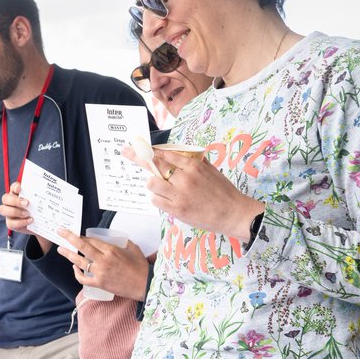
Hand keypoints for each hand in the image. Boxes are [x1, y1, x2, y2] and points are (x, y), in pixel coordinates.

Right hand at [0, 181, 52, 251]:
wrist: (43, 226)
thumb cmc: (42, 211)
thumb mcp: (43, 202)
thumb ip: (43, 195)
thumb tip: (53, 186)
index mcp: (18, 194)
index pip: (13, 187)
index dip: (15, 187)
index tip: (20, 188)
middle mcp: (11, 202)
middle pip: (5, 198)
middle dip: (15, 200)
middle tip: (27, 203)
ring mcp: (9, 213)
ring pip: (3, 209)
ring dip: (15, 211)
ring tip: (27, 213)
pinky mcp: (11, 223)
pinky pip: (11, 222)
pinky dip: (20, 222)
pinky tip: (30, 220)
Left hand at [56, 228, 150, 300]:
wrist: (145, 285)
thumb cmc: (141, 267)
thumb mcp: (134, 248)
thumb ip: (124, 242)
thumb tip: (116, 239)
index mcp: (112, 250)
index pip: (92, 240)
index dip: (82, 236)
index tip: (75, 233)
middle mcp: (103, 260)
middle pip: (82, 247)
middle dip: (69, 237)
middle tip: (60, 232)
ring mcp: (100, 272)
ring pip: (79, 262)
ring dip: (68, 254)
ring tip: (61, 249)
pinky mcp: (99, 283)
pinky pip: (83, 279)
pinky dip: (76, 273)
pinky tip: (74, 268)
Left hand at [133, 149, 263, 241]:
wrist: (234, 213)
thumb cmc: (223, 192)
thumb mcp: (211, 170)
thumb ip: (194, 162)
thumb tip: (179, 154)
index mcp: (194, 166)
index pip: (165, 154)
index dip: (149, 149)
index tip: (137, 145)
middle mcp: (185, 178)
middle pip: (154, 165)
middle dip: (137, 157)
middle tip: (125, 151)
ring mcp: (180, 194)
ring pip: (152, 183)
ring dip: (153, 184)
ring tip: (162, 187)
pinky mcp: (177, 209)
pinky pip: (156, 200)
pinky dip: (157, 198)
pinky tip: (166, 199)